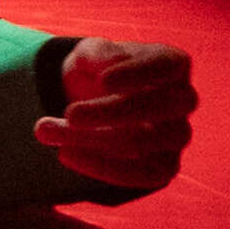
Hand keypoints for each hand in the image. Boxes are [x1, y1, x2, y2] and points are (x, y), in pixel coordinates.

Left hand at [35, 37, 195, 194]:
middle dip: (112, 112)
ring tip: (46, 130)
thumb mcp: (90, 53)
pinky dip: (104, 168)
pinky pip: (146, 175)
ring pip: (146, 142)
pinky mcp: (165, 166)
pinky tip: (66, 154)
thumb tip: (110, 66)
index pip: (166, 66)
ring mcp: (177, 135)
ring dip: (94, 140)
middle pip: (162, 108)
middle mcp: (183, 99)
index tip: (103, 81)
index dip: (138, 74)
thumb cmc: (97, 68)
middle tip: (70, 113)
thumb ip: (99, 54)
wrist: (90, 98)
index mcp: (171, 62)